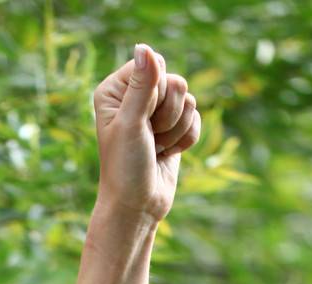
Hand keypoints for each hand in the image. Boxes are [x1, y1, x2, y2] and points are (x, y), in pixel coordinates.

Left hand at [92, 44, 201, 226]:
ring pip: (189, 100)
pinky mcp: (173, 128)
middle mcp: (134, 96)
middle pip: (175, 82)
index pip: (155, 66)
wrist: (136, 208)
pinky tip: (166, 155)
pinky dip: (185, 140)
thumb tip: (145, 47)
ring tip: (155, 149)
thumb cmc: (125, 169)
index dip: (156, 93)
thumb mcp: (131, 124)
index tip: (140, 120)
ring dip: (175, 130)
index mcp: (115, 90)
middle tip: (148, 139)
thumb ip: (142, 85)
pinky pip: (196, 119)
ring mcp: (155, 113)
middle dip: (167, 115)